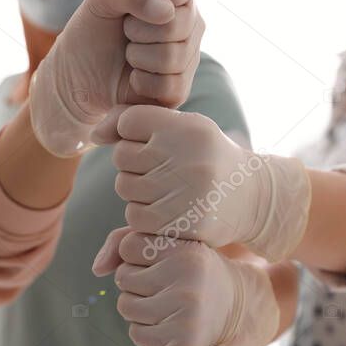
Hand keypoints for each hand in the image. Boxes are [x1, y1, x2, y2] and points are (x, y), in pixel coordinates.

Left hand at [30, 0, 204, 156]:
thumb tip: (167, 11)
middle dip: (137, 32)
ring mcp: (189, 58)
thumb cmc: (93, 31)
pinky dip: (142, 83)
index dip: (147, 0)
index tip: (130, 10)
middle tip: (126, 36)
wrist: (78, 75)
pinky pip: (171, 86)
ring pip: (173, 57)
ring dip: (138, 58)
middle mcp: (190, 24)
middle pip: (176, 24)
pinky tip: (134, 78)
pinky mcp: (181, 89)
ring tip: (129, 56)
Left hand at [92, 228, 278, 345]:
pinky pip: (137, 335)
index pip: (128, 246)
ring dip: (136, 308)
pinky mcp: (183, 342)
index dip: (137, 255)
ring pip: (126, 307)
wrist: (233, 306)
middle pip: (124, 278)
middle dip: (135, 283)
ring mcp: (186, 313)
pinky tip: (167, 324)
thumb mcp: (168, 246)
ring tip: (164, 304)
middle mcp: (189, 280)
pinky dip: (145, 331)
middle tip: (163, 285)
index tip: (160, 260)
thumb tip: (96, 269)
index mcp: (186, 250)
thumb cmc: (190, 270)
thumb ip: (126, 242)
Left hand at [109, 105, 310, 260]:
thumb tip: (92, 135)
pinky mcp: (184, 223)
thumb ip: (133, 123)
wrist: (253, 198)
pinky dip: (143, 217)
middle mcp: (189, 156)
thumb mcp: (181, 129)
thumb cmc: (206, 158)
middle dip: (134, 165)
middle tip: (162, 171)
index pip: (129, 122)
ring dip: (137, 193)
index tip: (151, 143)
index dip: (132, 134)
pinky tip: (166, 212)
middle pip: (123, 156)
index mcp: (189, 127)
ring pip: (126, 188)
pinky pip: (136, 218)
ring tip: (167, 191)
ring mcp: (187, 192)